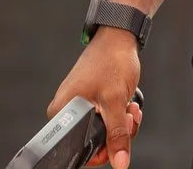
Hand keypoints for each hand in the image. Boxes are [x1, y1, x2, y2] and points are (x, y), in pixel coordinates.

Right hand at [47, 32, 144, 167]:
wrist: (119, 37)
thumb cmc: (111, 61)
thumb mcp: (115, 102)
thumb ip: (117, 135)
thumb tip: (120, 162)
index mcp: (62, 112)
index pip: (78, 148)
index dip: (102, 149)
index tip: (119, 136)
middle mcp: (67, 110)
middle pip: (94, 141)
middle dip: (117, 132)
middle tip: (128, 116)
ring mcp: (80, 105)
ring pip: (104, 130)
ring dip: (123, 122)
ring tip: (130, 106)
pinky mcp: (92, 101)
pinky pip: (107, 119)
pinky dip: (120, 114)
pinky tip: (129, 103)